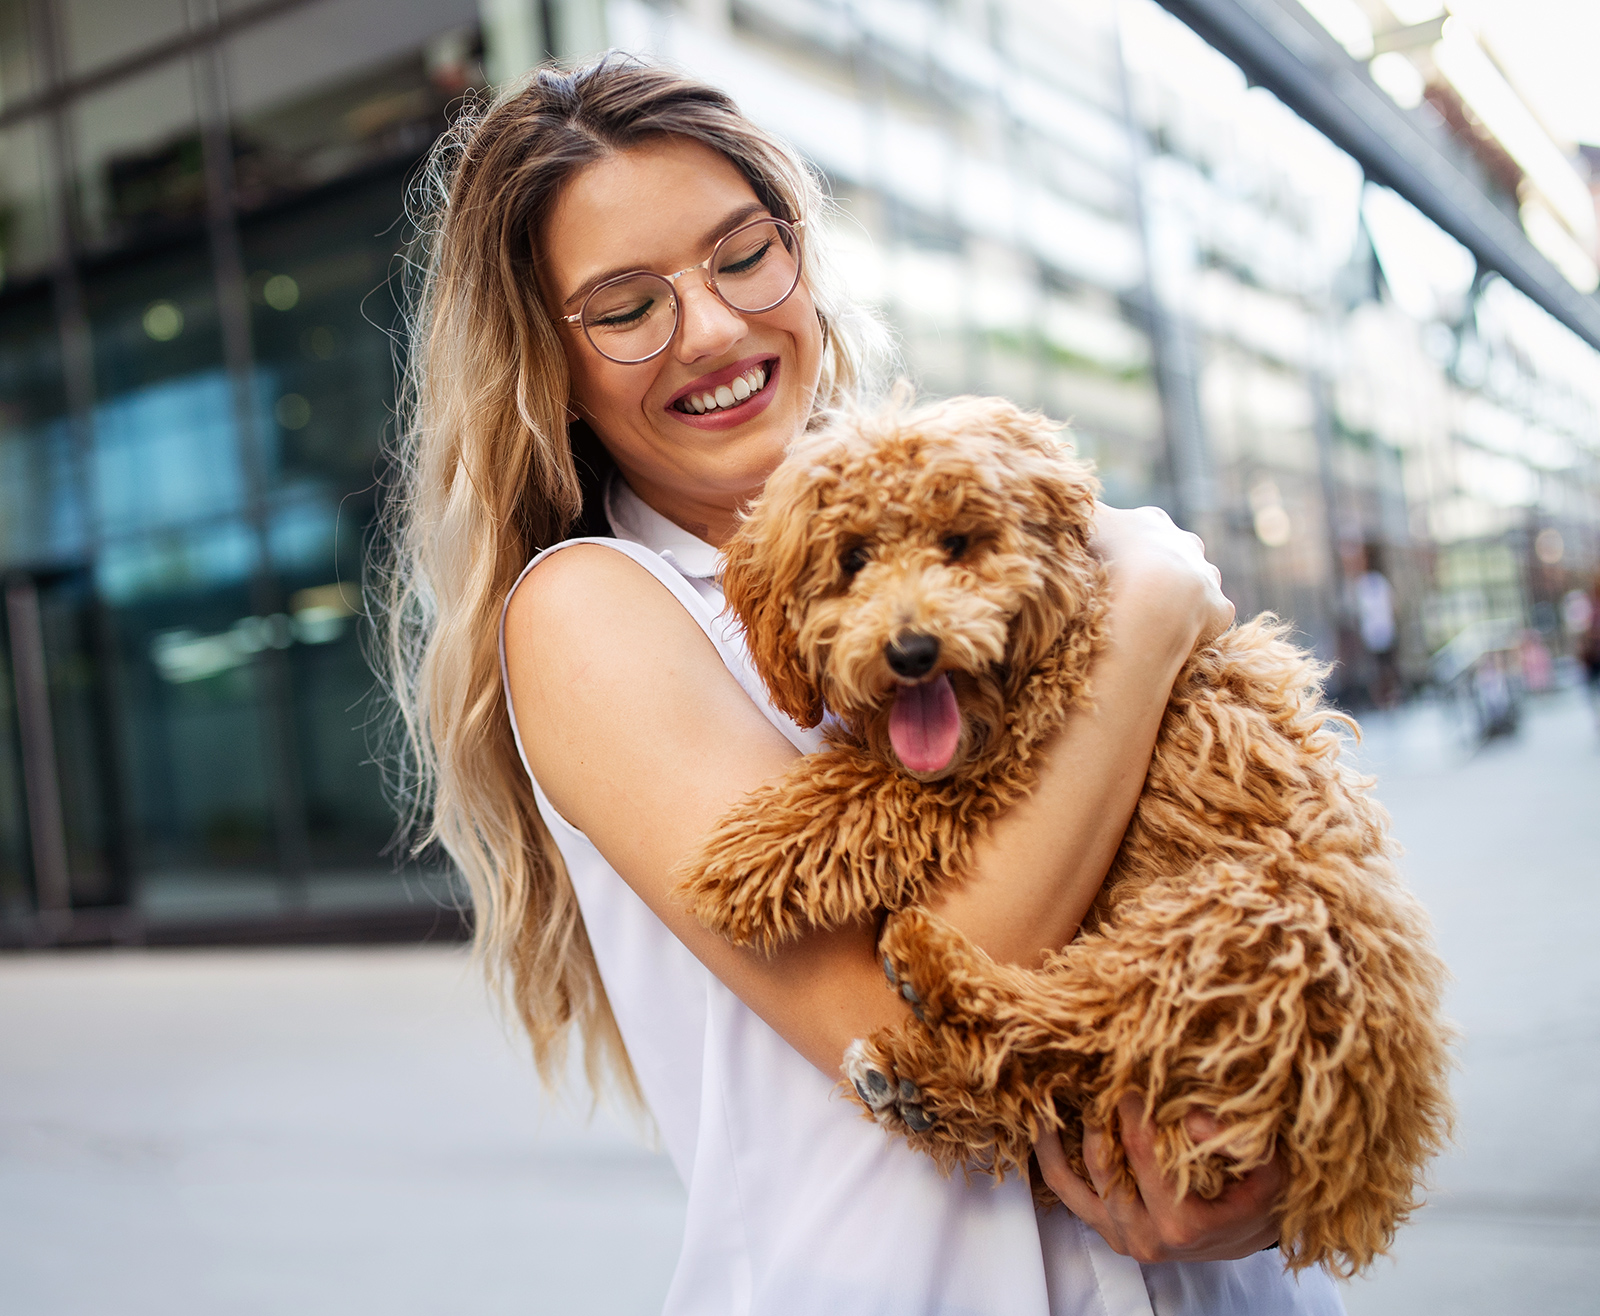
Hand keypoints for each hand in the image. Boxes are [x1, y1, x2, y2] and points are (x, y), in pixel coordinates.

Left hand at [1035, 1096, 1284, 1263]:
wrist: (1247, 1233)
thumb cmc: (1259, 1197)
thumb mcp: (1268, 1169)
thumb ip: (1236, 1143)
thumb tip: (1195, 1119)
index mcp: (1184, 1225)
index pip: (1145, 1154)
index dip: (1134, 1111)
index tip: (1129, 1073)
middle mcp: (1145, 1237)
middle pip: (1105, 1165)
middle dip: (1098, 1114)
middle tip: (1091, 1072)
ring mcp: (1120, 1235)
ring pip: (1071, 1182)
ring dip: (1058, 1135)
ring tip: (1048, 1092)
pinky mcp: (1105, 1229)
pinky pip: (1065, 1192)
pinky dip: (1050, 1156)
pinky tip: (1042, 1122)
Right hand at [1091, 504, 1232, 648]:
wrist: (1154, 594)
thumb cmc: (1113, 555)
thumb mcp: (1088, 523)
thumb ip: (1084, 513)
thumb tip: (1074, 505)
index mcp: (1152, 521)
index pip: (1140, 529)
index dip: (1125, 547)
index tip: (1112, 565)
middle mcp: (1187, 543)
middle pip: (1175, 553)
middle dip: (1158, 570)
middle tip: (1133, 594)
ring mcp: (1207, 575)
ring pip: (1197, 585)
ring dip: (1181, 598)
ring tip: (1153, 618)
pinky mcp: (1220, 608)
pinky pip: (1209, 618)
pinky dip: (1195, 628)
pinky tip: (1173, 637)